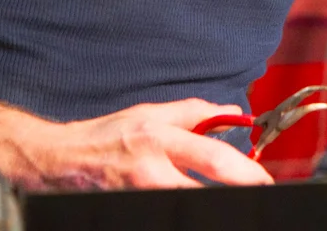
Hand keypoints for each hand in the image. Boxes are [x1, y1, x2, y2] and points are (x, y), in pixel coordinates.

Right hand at [14, 98, 273, 190]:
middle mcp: (152, 172)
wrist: (61, 161)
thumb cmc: (107, 136)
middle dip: (236, 197)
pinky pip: (171, 214)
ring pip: (189, 209)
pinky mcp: (133, 210)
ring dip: (211, 205)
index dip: (246, 172)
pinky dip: (184, 212)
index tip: (264, 180)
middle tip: (256, 199)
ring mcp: (141, 196)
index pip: (213, 157)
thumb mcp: (149, 113)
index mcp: (159, 139)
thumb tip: (230, 111)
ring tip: (227, 202)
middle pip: (205, 194)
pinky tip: (193, 208)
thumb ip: (193, 113)